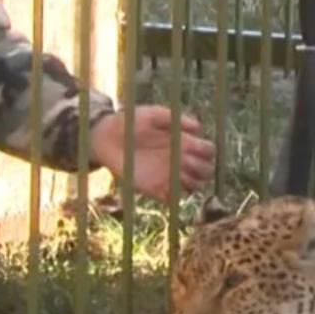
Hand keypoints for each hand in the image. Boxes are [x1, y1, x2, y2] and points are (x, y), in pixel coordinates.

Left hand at [89, 106, 215, 201]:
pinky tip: (165, 187)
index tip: (199, 149)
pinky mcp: (155, 188)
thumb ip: (173, 118)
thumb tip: (199, 127)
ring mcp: (168, 175)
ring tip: (177, 176)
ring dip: (193, 184)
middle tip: (187, 163)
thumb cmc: (130, 121)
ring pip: (194, 187)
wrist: (105, 138)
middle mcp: (179, 159)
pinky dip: (175, 197)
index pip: (208, 150)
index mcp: (182, 141)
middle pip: (206, 171)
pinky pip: (173, 199)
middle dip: (203, 169)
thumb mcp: (151, 114)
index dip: (209, 152)